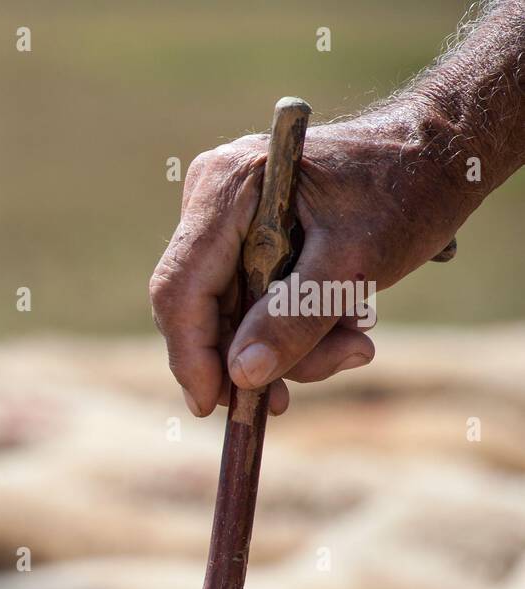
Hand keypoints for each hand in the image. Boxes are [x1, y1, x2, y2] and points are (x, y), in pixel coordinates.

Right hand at [149, 112, 467, 415]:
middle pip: (199, 307)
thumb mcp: (354, 263)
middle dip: (250, 356)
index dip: (191, 354)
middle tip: (296, 395)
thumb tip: (242, 376)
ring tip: (351, 346)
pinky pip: (245, 299)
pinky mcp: (240, 235)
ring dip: (283, 346)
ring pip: (225, 312)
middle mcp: (210, 198)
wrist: (438, 153)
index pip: (180, 289)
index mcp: (225, 188)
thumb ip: (295, 318)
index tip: (211, 405)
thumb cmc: (405, 191)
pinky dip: (288, 326)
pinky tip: (338, 328)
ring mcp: (222, 217)